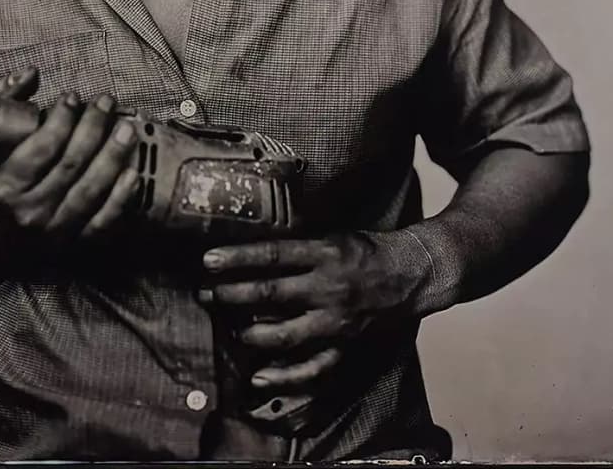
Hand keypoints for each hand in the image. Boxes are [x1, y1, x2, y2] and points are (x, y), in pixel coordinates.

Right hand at [0, 68, 138, 240]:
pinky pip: (104, 220)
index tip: (73, 97)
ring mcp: (55, 230)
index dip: (60, 120)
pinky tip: (133, 172)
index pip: (40, 149)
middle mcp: (29, 210)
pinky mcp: (77, 243)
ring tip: (126, 128)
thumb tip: (30, 74)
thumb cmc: (7, 172)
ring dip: (113, 156)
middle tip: (107, 102)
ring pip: (90, 190)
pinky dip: (121, 197)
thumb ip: (9, 99)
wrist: (7, 229)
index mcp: (6, 184)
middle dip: (93, 128)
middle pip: (70, 165)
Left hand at [200, 233, 428, 394]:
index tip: (208, 260)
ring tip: (228, 329)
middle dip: (232, 295)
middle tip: (205, 294)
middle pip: (272, 293)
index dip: (238, 258)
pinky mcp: (344, 344)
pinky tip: (259, 377)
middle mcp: (327, 287)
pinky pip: (312, 368)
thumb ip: (296, 246)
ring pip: (286, 333)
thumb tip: (252, 251)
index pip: (272, 255)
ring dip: (251, 334)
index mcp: (323, 253)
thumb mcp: (330, 235)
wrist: (408, 274)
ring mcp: (335, 321)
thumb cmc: (363, 250)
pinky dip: (284, 376)